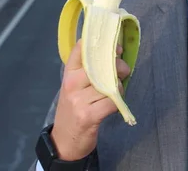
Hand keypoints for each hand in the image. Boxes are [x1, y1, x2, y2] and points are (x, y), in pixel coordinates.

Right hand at [50, 39, 130, 160]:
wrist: (63, 142)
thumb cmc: (73, 110)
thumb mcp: (75, 88)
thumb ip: (89, 72)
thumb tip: (115, 54)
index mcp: (69, 74)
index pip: (81, 49)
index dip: (102, 45)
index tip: (116, 48)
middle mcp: (71, 84)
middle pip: (101, 65)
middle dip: (119, 67)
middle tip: (124, 72)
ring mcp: (78, 100)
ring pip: (109, 84)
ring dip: (118, 88)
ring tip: (115, 93)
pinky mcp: (88, 116)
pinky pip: (111, 102)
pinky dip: (117, 103)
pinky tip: (113, 106)